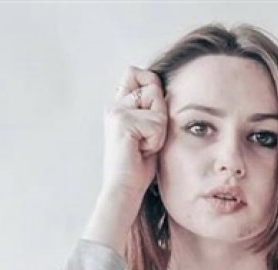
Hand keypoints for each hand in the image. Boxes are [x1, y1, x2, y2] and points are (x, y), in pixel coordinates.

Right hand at [100, 65, 167, 202]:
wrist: (124, 189)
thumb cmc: (139, 166)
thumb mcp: (149, 132)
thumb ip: (152, 109)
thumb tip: (162, 89)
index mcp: (118, 105)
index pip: (137, 72)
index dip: (152, 87)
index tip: (151, 117)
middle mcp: (114, 105)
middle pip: (152, 85)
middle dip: (160, 114)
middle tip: (147, 139)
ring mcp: (117, 112)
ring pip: (157, 105)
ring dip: (159, 130)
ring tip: (145, 146)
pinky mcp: (123, 121)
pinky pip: (157, 124)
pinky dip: (156, 141)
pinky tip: (142, 151)